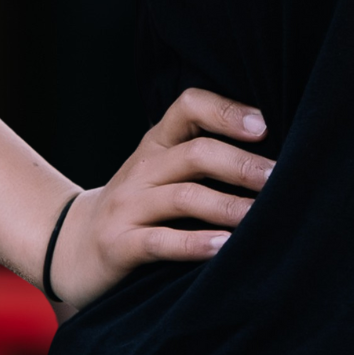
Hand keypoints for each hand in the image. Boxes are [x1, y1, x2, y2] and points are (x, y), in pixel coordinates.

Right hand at [50, 89, 271, 311]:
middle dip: (242, 165)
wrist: (71, 245)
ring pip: (183, 197)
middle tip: (281, 179)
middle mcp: (142, 170)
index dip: (225, 110)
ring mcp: (128, 207)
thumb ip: (204, 161)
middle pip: (195, 154)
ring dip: (228, 206)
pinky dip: (194, 244)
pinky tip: (224, 247)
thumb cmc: (138, 209)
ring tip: (262, 217)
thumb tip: (282, 156)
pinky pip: (160, 242)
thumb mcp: (162, 173)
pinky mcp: (119, 245)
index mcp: (157, 146)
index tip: (264, 125)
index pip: (187, 106)